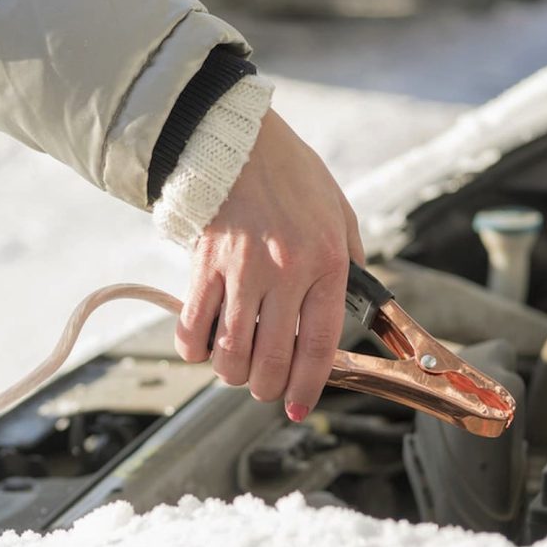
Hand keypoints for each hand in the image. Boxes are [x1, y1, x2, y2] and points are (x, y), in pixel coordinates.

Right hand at [174, 109, 364, 421]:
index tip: (297, 407)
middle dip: (266, 389)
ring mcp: (240, 271)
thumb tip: (353, 308)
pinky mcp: (204, 266)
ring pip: (230, 354)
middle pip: (271, 360)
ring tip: (236, 366)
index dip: (307, 387)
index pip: (319, 345)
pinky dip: (194, 349)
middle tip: (265, 388)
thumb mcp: (340, 215)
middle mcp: (284, 273)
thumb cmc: (294, 177)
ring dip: (231, 374)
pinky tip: (203, 346)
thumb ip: (350, 264)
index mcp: (325, 264)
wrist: (238, 139)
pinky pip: (193, 326)